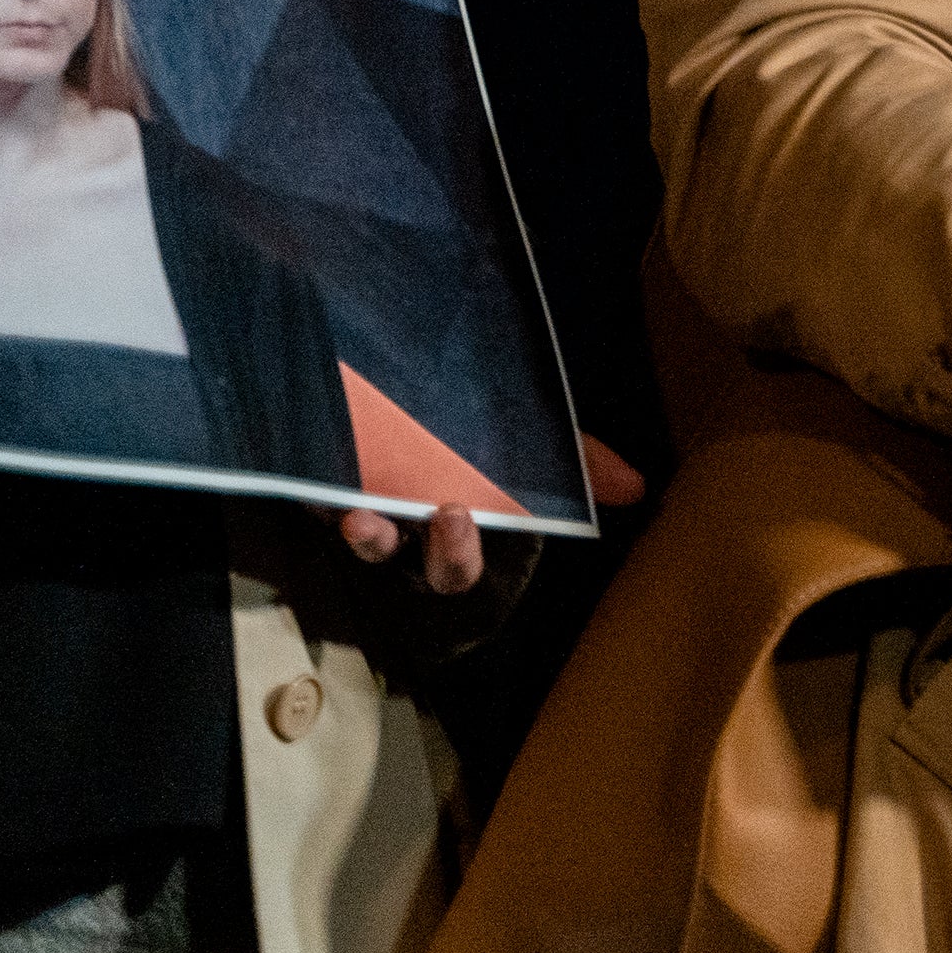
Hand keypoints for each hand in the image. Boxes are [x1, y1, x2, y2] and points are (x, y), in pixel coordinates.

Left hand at [336, 434, 646, 593]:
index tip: (459, 516)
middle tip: (439, 516)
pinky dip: (315, 494)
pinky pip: (315, 503)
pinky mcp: (326, 490)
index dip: (458, 553)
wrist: (412, 387)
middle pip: (417, 566)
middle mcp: (417, 534)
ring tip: (357, 516)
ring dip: (366, 536)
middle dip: (429, 551)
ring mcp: (371, 514)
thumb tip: (636, 488)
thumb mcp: (538, 441)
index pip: (460, 563)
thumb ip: (581, 460)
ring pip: (366, 543)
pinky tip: (316, 481)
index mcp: (468, 528)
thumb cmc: (482, 431)